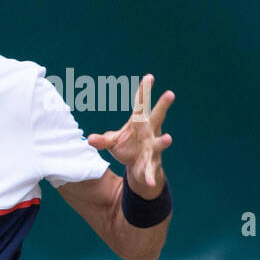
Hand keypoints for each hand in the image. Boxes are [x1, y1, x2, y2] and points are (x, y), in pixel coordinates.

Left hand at [86, 73, 173, 197]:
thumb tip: (89, 139)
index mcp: (139, 124)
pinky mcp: (151, 164)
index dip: (144, 92)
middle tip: (170, 93)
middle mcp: (149, 133)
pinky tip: (151, 182)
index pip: (141, 106)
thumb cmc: (128, 148)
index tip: (149, 77)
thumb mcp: (113, 141)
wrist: (138, 167)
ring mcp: (153, 148)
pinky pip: (150, 171)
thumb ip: (102, 140)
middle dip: (162, 106)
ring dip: (163, 141)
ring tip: (168, 138)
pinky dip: (150, 177)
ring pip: (159, 143)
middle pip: (157, 117)